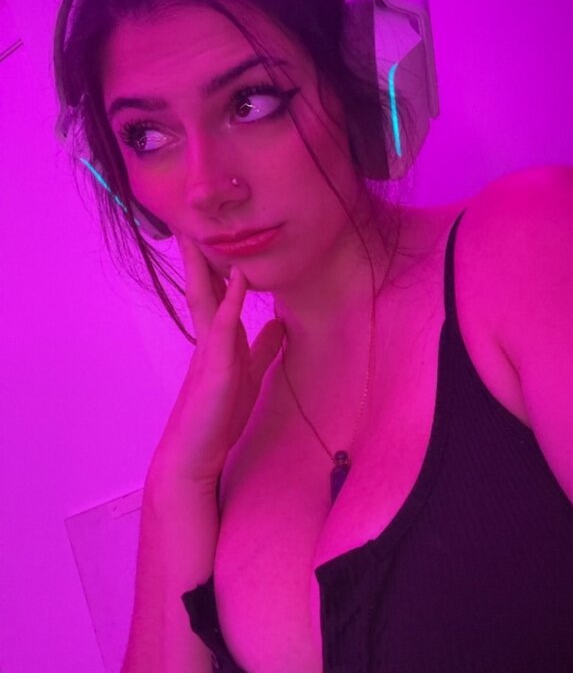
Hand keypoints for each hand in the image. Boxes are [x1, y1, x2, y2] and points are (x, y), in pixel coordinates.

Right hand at [147, 234, 284, 492]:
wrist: (194, 454)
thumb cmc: (218, 417)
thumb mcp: (249, 375)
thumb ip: (262, 349)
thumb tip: (279, 324)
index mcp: (217, 340)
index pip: (215, 293)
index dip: (218, 263)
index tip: (217, 234)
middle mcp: (208, 339)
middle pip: (203, 287)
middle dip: (200, 253)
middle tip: (194, 219)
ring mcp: (208, 351)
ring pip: (205, 298)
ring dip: (205, 265)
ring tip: (202, 232)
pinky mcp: (216, 367)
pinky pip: (223, 326)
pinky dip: (232, 299)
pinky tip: (240, 277)